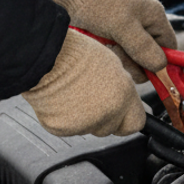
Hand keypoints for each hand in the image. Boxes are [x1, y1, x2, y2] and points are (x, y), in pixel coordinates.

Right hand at [22, 29, 145, 137]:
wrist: (46, 57)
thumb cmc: (75, 53)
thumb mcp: (111, 65)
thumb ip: (122, 89)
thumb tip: (125, 101)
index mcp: (122, 96)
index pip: (136, 123)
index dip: (128, 117)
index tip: (124, 113)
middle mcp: (107, 114)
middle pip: (112, 128)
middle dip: (105, 117)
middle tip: (91, 96)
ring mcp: (84, 124)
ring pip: (90, 128)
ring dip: (85, 117)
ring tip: (73, 93)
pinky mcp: (62, 129)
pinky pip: (68, 129)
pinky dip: (65, 118)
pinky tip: (61, 100)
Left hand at [51, 0, 176, 77]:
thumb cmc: (97, 1)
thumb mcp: (121, 25)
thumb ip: (142, 46)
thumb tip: (161, 66)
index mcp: (154, 17)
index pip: (169, 48)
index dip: (161, 63)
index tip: (144, 71)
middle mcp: (143, 25)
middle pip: (148, 58)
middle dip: (132, 60)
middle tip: (115, 50)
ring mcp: (126, 32)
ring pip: (129, 59)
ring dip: (116, 57)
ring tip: (103, 44)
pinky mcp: (111, 37)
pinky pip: (115, 55)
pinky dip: (106, 53)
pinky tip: (97, 44)